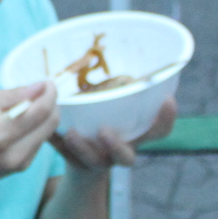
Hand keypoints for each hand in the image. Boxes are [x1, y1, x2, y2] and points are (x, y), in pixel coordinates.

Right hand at [0, 81, 58, 191]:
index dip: (49, 93)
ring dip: (43, 115)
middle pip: (51, 122)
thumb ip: (8, 95)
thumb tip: (38, 87)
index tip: (46, 82)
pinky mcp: (22, 167)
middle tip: (40, 91)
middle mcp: (16, 153)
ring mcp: (21, 163)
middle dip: (51, 103)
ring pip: (48, 131)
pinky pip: (38, 140)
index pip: (40, 111)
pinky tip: (19, 123)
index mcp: (0, 135)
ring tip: (26, 106)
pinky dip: (34, 127)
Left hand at [52, 97, 177, 171]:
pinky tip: (49, 134)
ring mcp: (98, 162)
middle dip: (116, 146)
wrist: (81, 162)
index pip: (159, 131)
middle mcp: (120, 151)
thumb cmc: (102, 122)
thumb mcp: (110, 105)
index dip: (166, 118)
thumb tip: (98, 52)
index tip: (167, 100)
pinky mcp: (77, 166)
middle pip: (127, 157)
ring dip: (83, 149)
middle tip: (104, 131)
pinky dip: (58, 146)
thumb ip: (111, 88)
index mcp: (134, 135)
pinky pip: (69, 160)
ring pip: (95, 162)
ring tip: (71, 134)